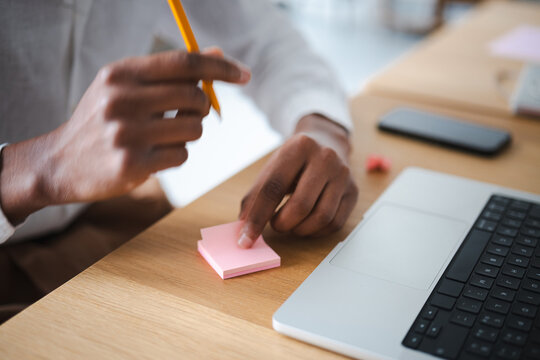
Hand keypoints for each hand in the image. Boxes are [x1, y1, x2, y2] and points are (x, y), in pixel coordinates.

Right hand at [0, 50, 250, 224]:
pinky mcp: (133, 164)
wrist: (60, 163)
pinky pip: (181, 155)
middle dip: (201, 107)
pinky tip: (152, 157)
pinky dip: (176, 156)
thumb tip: (215, 54)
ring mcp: (126, 133)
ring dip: (188, 134)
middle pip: (194, 96)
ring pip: (193, 129)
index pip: (184, 62)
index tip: (244, 74)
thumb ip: (169, 72)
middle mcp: (122, 99)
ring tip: (163, 137)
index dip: (220, 67)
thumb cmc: (102, 121)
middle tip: (186, 115)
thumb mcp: (126, 87)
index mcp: (121, 73)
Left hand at [238, 114, 357, 247]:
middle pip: (301, 205)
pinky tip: (307, 224)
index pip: (274, 187)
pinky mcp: (353, 190)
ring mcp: (342, 174)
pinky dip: (316, 231)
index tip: (246, 238)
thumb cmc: (295, 160)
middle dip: (282, 223)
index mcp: (298, 147)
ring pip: (321, 217)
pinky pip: (334, 223)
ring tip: (290, 224)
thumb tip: (244, 228)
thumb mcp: (272, 168)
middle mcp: (325, 158)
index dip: (257, 217)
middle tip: (275, 225)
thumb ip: (255, 196)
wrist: (327, 141)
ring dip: (299, 229)